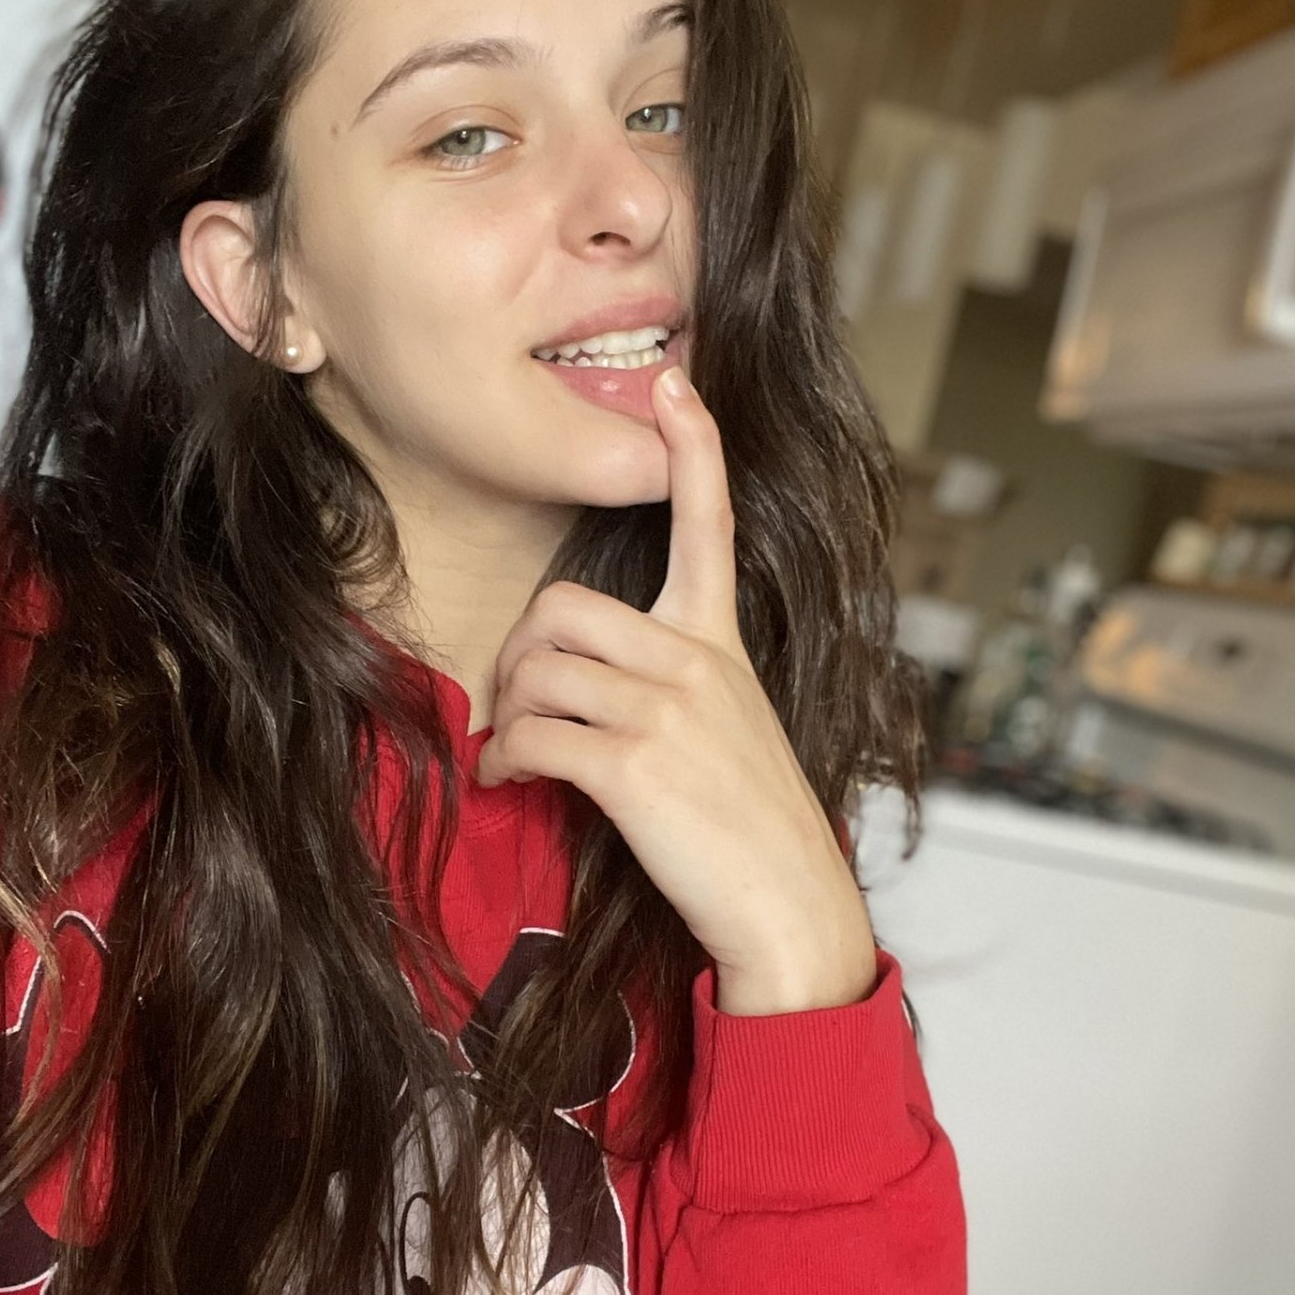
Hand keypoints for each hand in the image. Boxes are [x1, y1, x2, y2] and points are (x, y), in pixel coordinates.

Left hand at [475, 366, 877, 1012]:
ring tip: (514, 752)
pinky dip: (504, 760)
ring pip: (538, 670)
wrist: (790, 909)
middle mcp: (695, 663)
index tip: (675, 385)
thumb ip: (673, 689)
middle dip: (521, 651)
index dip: (691, 450)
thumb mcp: (732, 733)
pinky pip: (532, 735)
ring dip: (507, 713)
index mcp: (720, 644)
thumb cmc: (754, 828)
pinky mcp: (634, 765)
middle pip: (563, 605)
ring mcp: (667, 711)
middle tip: (518, 700)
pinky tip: (510, 783)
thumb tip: (583, 693)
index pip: (709, 525)